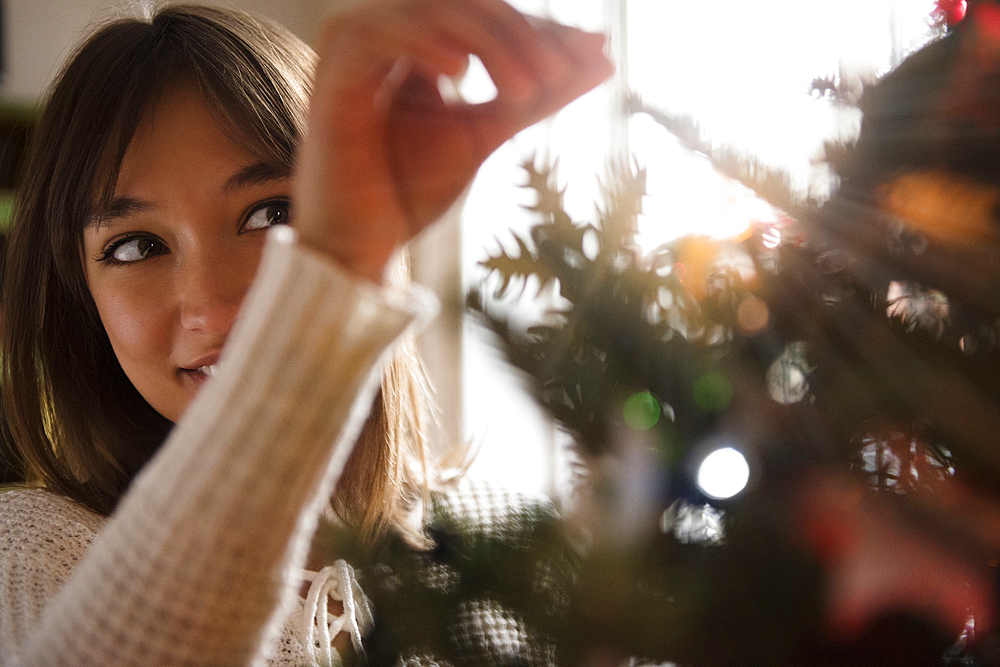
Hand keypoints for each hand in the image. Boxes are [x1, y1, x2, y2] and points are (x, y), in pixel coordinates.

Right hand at [292, 0, 614, 281]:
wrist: (362, 244)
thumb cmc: (413, 191)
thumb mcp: (488, 133)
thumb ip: (537, 95)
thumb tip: (602, 57)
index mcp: (420, 46)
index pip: (489, 17)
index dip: (541, 32)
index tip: (595, 51)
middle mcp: (388, 36)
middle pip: (465, 6)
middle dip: (520, 35)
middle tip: (559, 73)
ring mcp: (358, 48)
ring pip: (432, 12)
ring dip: (488, 43)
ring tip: (526, 89)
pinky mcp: (333, 70)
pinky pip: (382, 35)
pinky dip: (425, 46)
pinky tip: (462, 74)